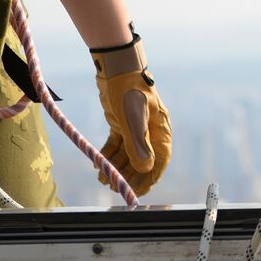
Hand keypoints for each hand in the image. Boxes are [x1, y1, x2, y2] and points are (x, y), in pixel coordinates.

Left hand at [91, 33, 172, 195]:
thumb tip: (145, 169)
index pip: (160, 160)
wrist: (115, 67)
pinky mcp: (122, 123)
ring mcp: (136, 127)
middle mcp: (150, 130)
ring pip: (128, 154)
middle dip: (129, 176)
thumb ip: (138, 143)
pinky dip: (109, 155)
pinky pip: (117, 145)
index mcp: (160, 128)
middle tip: (115, 188)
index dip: (150, 177)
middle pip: (142, 160)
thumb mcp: (132, 117)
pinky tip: (99, 164)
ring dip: (116, 168)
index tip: (138, 192)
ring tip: (103, 179)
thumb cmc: (127, 88)